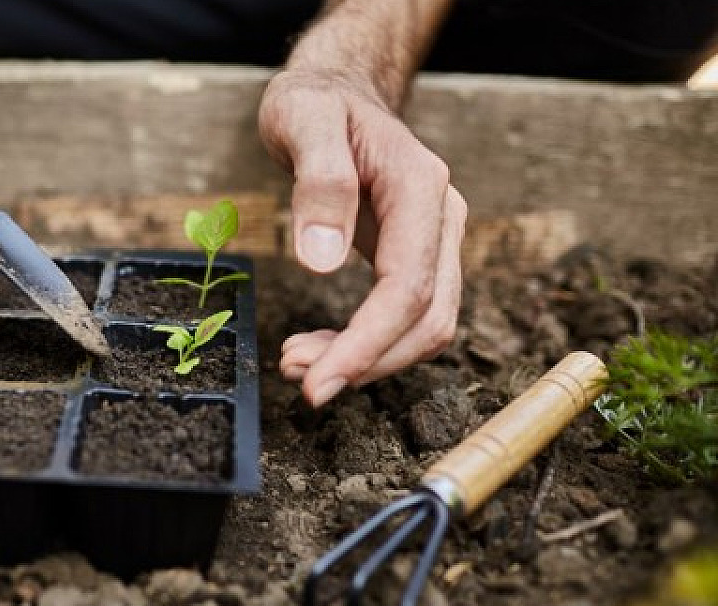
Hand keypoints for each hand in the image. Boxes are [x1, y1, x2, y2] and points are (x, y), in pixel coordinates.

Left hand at [259, 68, 466, 406]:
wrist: (337, 90)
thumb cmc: (316, 102)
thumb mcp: (302, 121)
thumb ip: (318, 184)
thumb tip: (322, 262)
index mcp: (419, 187)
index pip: (407, 287)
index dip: (366, 345)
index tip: (317, 382)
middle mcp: (441, 217)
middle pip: (427, 318)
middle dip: (366, 361)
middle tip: (300, 381)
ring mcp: (435, 238)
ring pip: (424, 325)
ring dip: (367, 359)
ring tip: (298, 363)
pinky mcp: (416, 254)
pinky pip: (405, 314)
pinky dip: (367, 343)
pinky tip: (319, 348)